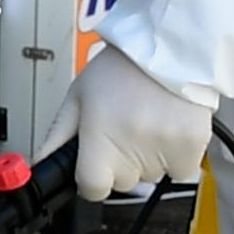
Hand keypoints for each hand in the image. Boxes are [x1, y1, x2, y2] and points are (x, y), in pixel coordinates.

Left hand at [37, 46, 217, 203]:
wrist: (168, 45)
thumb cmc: (121, 68)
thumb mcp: (78, 95)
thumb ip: (58, 134)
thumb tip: (41, 164)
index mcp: (100, 136)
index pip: (92, 188)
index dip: (91, 178)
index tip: (95, 164)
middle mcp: (133, 147)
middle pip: (122, 182)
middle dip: (120, 163)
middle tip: (124, 126)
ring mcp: (165, 149)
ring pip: (150, 176)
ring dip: (147, 158)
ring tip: (148, 119)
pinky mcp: (192, 146)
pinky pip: (179, 170)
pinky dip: (174, 155)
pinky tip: (168, 126)